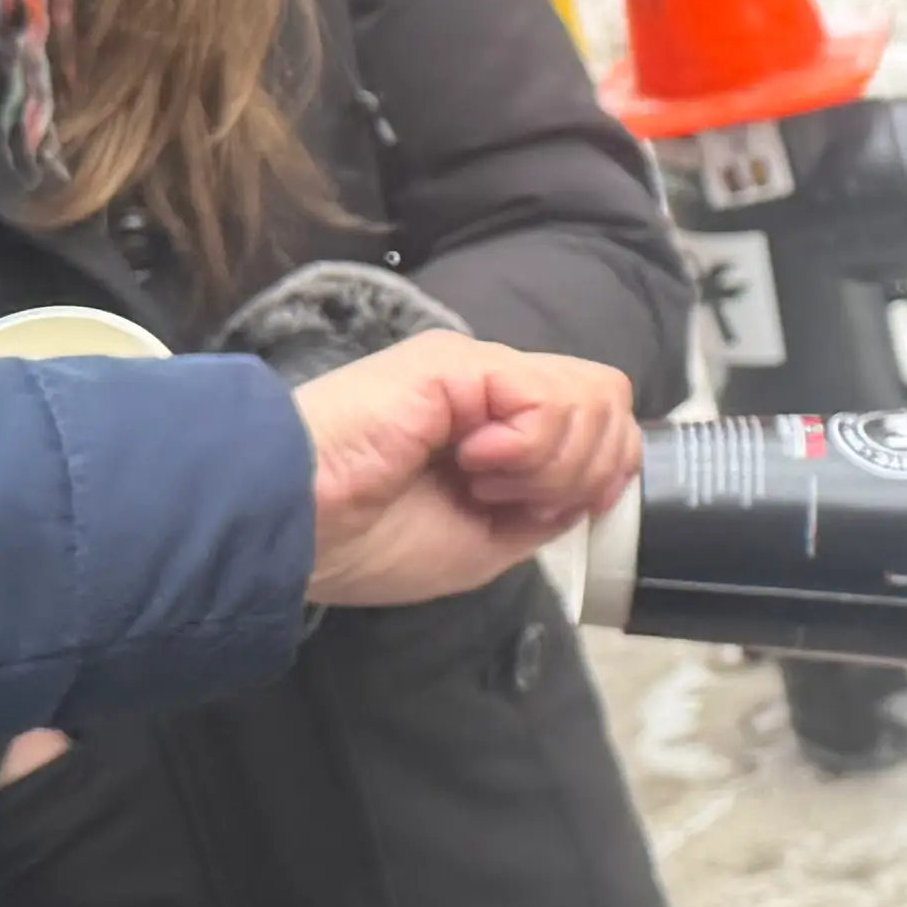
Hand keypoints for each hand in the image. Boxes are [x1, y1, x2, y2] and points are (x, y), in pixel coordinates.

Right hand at [296, 332, 638, 605]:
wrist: (298, 529)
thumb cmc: (364, 542)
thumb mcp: (485, 544)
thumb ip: (546, 510)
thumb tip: (599, 485)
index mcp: (494, 427)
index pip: (597, 417)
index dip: (605, 467)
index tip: (555, 510)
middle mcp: (491, 389)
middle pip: (608, 398)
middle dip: (585, 470)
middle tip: (514, 501)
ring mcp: (477, 370)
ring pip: (592, 396)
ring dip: (553, 464)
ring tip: (484, 483)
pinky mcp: (458, 362)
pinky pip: (547, 399)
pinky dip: (528, 449)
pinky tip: (474, 464)